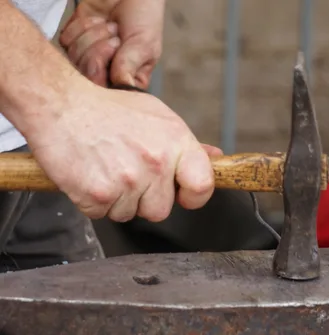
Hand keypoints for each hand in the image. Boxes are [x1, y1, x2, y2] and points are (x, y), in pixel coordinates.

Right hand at [27, 82, 216, 221]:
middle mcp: (155, 163)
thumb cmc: (110, 111)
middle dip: (144, 198)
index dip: (192, 195)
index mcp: (175, 142)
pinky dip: (94, 201)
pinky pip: (102, 214)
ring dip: (117, 199)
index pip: (202, 186)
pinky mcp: (98, 195)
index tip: (181, 193)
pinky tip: (90, 175)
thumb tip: (215, 157)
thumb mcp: (156, 117)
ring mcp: (127, 181)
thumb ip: (187, 144)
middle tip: (126, 171)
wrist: (63, 105)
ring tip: (106, 168)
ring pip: (129, 214)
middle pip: (160, 210)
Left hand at [59, 0, 164, 88]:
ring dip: (93, 35)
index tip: (117, 50)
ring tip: (110, 26)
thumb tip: (118, 88)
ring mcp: (88, 58)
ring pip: (75, 59)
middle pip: (87, 77)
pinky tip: (97, 20)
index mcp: (127, 81)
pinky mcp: (75, 40)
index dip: (104, 71)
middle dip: (99, 51)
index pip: (106, 92)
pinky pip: (66, 41)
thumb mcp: (144, 45)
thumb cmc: (144, 17)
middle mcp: (106, 74)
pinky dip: (81, 26)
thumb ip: (128, 67)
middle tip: (115, 38)